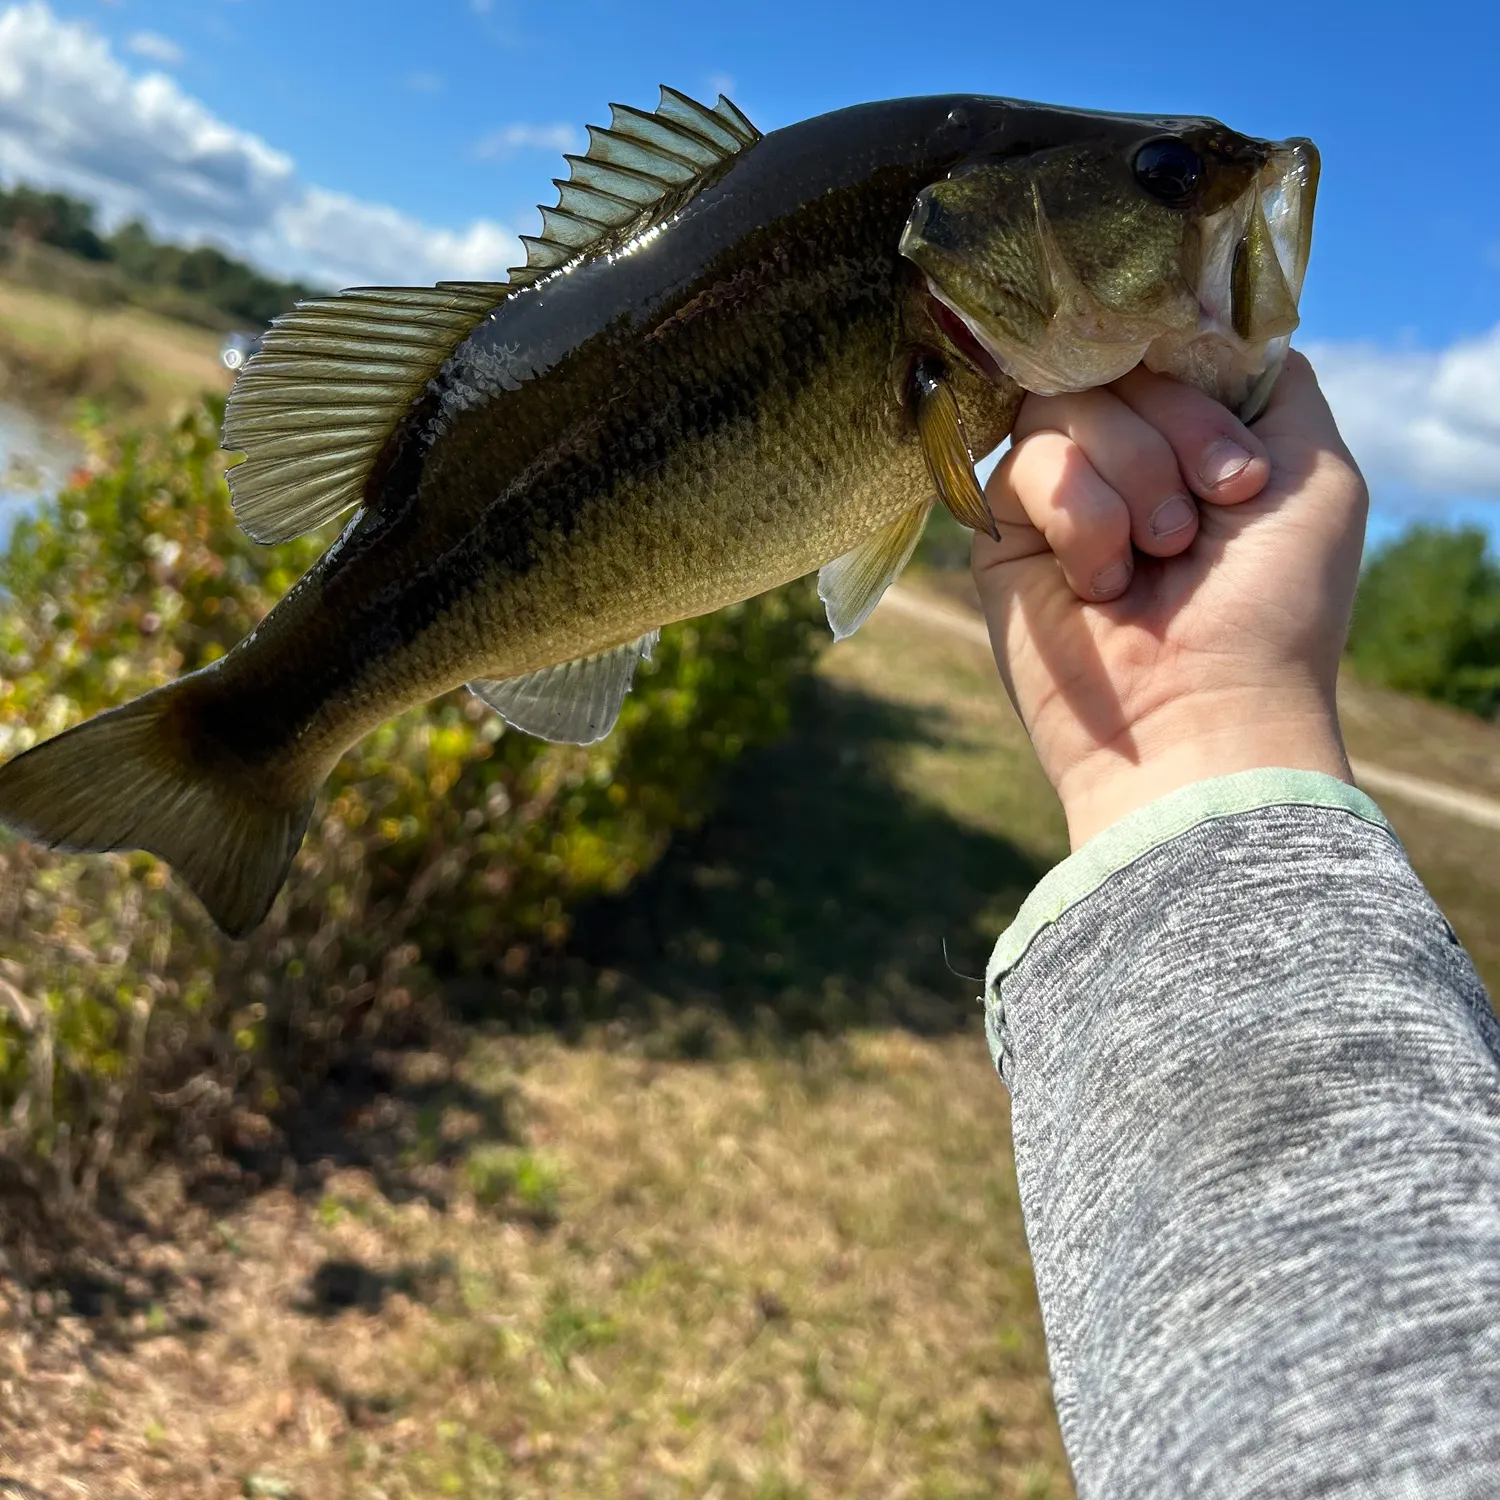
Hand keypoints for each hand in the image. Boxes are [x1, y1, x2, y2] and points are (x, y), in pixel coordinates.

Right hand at [973, 352, 1368, 848]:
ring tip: (1155, 557)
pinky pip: (1028, 462)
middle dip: (1175, 435)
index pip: (1172, 342)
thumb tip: (1201, 324)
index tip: (1240, 472)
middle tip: (1207, 516)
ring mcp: (1062, 489)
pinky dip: (1081, 518)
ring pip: (1069, 402)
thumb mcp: (1316, 471)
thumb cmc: (1273, 605)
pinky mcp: (1005, 528)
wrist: (1201, 712)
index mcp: (1198, 435)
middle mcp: (1128, 453)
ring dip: (1132, 478)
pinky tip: (1101, 584)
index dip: (1199, 388)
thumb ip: (1272, 383)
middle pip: (1119, 359)